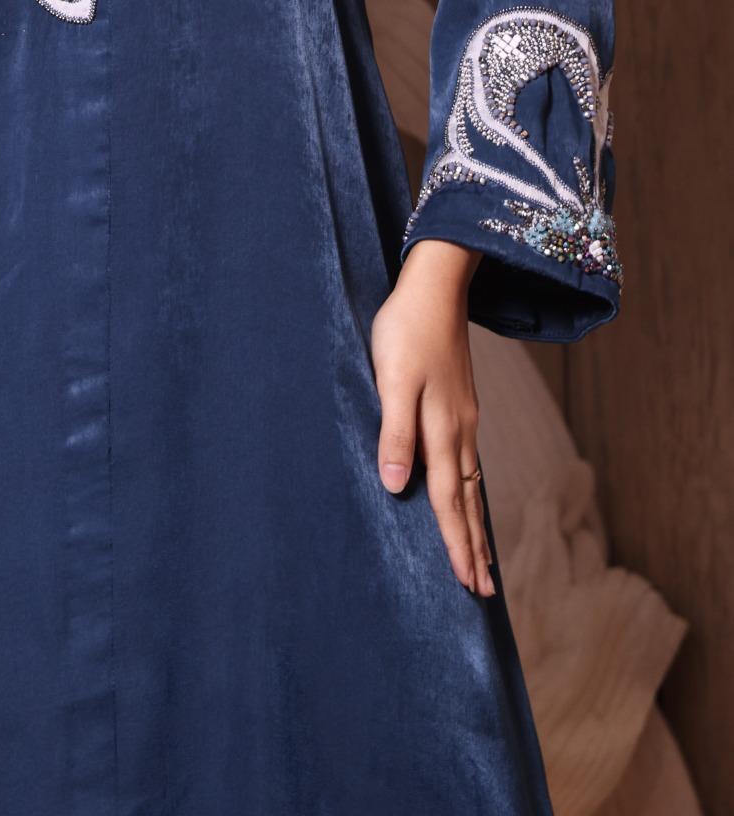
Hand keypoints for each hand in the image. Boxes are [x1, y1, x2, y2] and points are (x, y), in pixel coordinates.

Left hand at [370, 241, 495, 596]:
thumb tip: (398, 486)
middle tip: (485, 592)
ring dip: (477, 524)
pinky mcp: (460, 405)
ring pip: (473, 484)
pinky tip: (472, 496)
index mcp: (443, 430)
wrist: (435, 286)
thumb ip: (395, 433)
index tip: (467, 586)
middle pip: (469, 501)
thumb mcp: (393, 380)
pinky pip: (470, 463)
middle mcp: (460, 431)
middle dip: (475, 547)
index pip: (449, 500)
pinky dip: (474, 493)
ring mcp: (464, 419)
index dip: (457, 544)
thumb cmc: (407, 330)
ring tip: (484, 560)